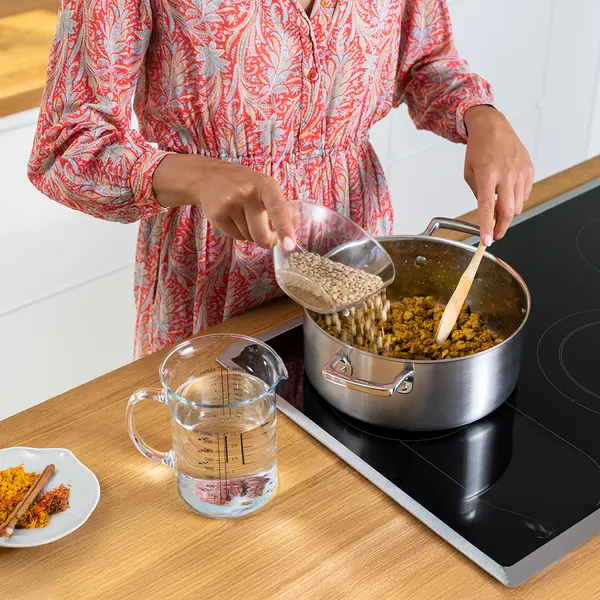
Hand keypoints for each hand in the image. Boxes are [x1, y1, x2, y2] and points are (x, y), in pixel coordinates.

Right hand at [152, 154, 294, 248]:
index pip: (278, 209)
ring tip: (244, 216)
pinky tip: (233, 218)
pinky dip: (238, 233)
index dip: (285, 228)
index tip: (289, 244)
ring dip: (250, 233)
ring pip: (249, 238)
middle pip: (262, 235)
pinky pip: (236, 237)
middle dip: (267, 240)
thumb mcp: (266, 187)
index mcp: (265, 186)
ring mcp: (230, 205)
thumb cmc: (245, 184)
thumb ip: (282, 206)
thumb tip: (294, 222)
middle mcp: (247, 194)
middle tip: (267, 233)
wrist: (209, 177)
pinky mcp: (217, 216)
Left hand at [463, 106, 533, 245]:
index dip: (486, 227)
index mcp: (487, 174)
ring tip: (498, 209)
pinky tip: (507, 193)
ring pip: (517, 205)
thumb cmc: (478, 148)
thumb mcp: (469, 172)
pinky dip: (516, 200)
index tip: (487, 240)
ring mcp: (520, 171)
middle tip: (495, 235)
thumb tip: (487, 211)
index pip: (487, 207)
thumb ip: (477, 193)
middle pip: (508, 211)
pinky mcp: (529, 169)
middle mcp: (506, 174)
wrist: (493, 127)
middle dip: (501, 228)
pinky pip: (524, 194)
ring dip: (508, 214)